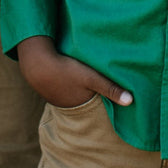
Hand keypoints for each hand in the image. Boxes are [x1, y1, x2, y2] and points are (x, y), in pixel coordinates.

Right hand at [15, 36, 132, 108]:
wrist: (35, 63)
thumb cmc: (65, 71)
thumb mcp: (91, 78)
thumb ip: (110, 88)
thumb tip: (131, 102)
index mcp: (82, 104)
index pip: (100, 104)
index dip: (108, 100)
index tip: (119, 94)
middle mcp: (70, 104)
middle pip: (89, 98)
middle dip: (97, 93)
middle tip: (107, 82)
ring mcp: (59, 95)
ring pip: (78, 91)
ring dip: (84, 86)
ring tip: (93, 76)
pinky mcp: (52, 84)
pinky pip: (67, 84)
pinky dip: (73, 80)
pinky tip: (75, 69)